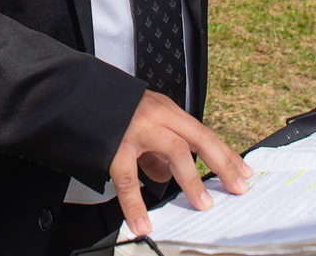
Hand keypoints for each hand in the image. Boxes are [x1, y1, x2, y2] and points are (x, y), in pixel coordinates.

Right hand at [111, 90, 252, 236]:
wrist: (72, 93)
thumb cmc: (107, 108)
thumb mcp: (139, 120)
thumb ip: (156, 148)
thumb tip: (168, 175)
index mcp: (163, 109)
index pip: (202, 132)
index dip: (225, 153)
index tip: (243, 171)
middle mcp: (155, 115)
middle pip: (199, 137)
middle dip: (222, 163)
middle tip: (238, 186)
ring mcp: (136, 128)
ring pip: (174, 151)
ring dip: (191, 180)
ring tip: (203, 203)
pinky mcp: (115, 145)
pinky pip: (128, 179)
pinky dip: (136, 204)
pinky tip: (142, 222)